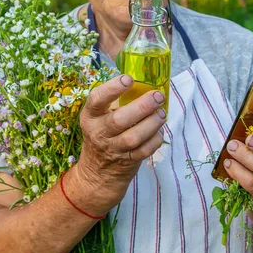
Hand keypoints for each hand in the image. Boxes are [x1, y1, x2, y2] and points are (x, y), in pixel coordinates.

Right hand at [69, 74, 165, 214]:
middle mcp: (99, 132)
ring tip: (161, 113)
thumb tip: (144, 80)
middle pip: (119, 119)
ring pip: (133, 137)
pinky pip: (144, 151)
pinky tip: (159, 130)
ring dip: (151, 123)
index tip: (128, 79)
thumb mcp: (100, 117)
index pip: (97, 99)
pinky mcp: (127, 161)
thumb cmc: (103, 135)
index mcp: (91, 116)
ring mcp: (113, 149)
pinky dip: (155, 139)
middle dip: (142, 106)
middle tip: (157, 96)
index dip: (112, 88)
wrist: (96, 173)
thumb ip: (115, 101)